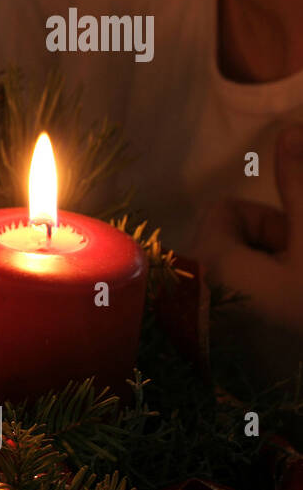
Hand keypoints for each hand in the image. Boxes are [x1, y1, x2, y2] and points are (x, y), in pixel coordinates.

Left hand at [191, 126, 302, 377]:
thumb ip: (300, 184)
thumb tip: (290, 128)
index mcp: (215, 266)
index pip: (225, 212)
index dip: (269, 221)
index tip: (295, 249)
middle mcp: (197, 297)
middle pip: (229, 243)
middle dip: (271, 249)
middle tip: (298, 279)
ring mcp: (205, 333)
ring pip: (239, 277)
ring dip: (274, 278)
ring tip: (295, 306)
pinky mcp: (218, 362)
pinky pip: (236, 312)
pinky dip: (265, 308)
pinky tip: (286, 334)